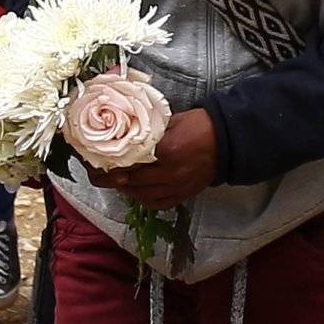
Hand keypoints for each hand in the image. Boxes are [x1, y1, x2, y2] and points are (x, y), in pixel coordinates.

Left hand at [91, 107, 222, 206]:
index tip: (94, 162)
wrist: (229, 141)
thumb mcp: (171, 121)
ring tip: (115, 181)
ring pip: (141, 195)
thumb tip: (125, 134)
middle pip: (130, 181)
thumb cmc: (200, 125)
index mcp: (165, 150)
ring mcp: (176, 187)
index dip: (108, 163)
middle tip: (96, 174)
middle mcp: (169, 173)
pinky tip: (135, 191)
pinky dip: (142, 198)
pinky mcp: (182, 195)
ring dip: (124, 189)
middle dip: (110, 179)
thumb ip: (149, 131)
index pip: (128, 161)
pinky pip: (156, 203)